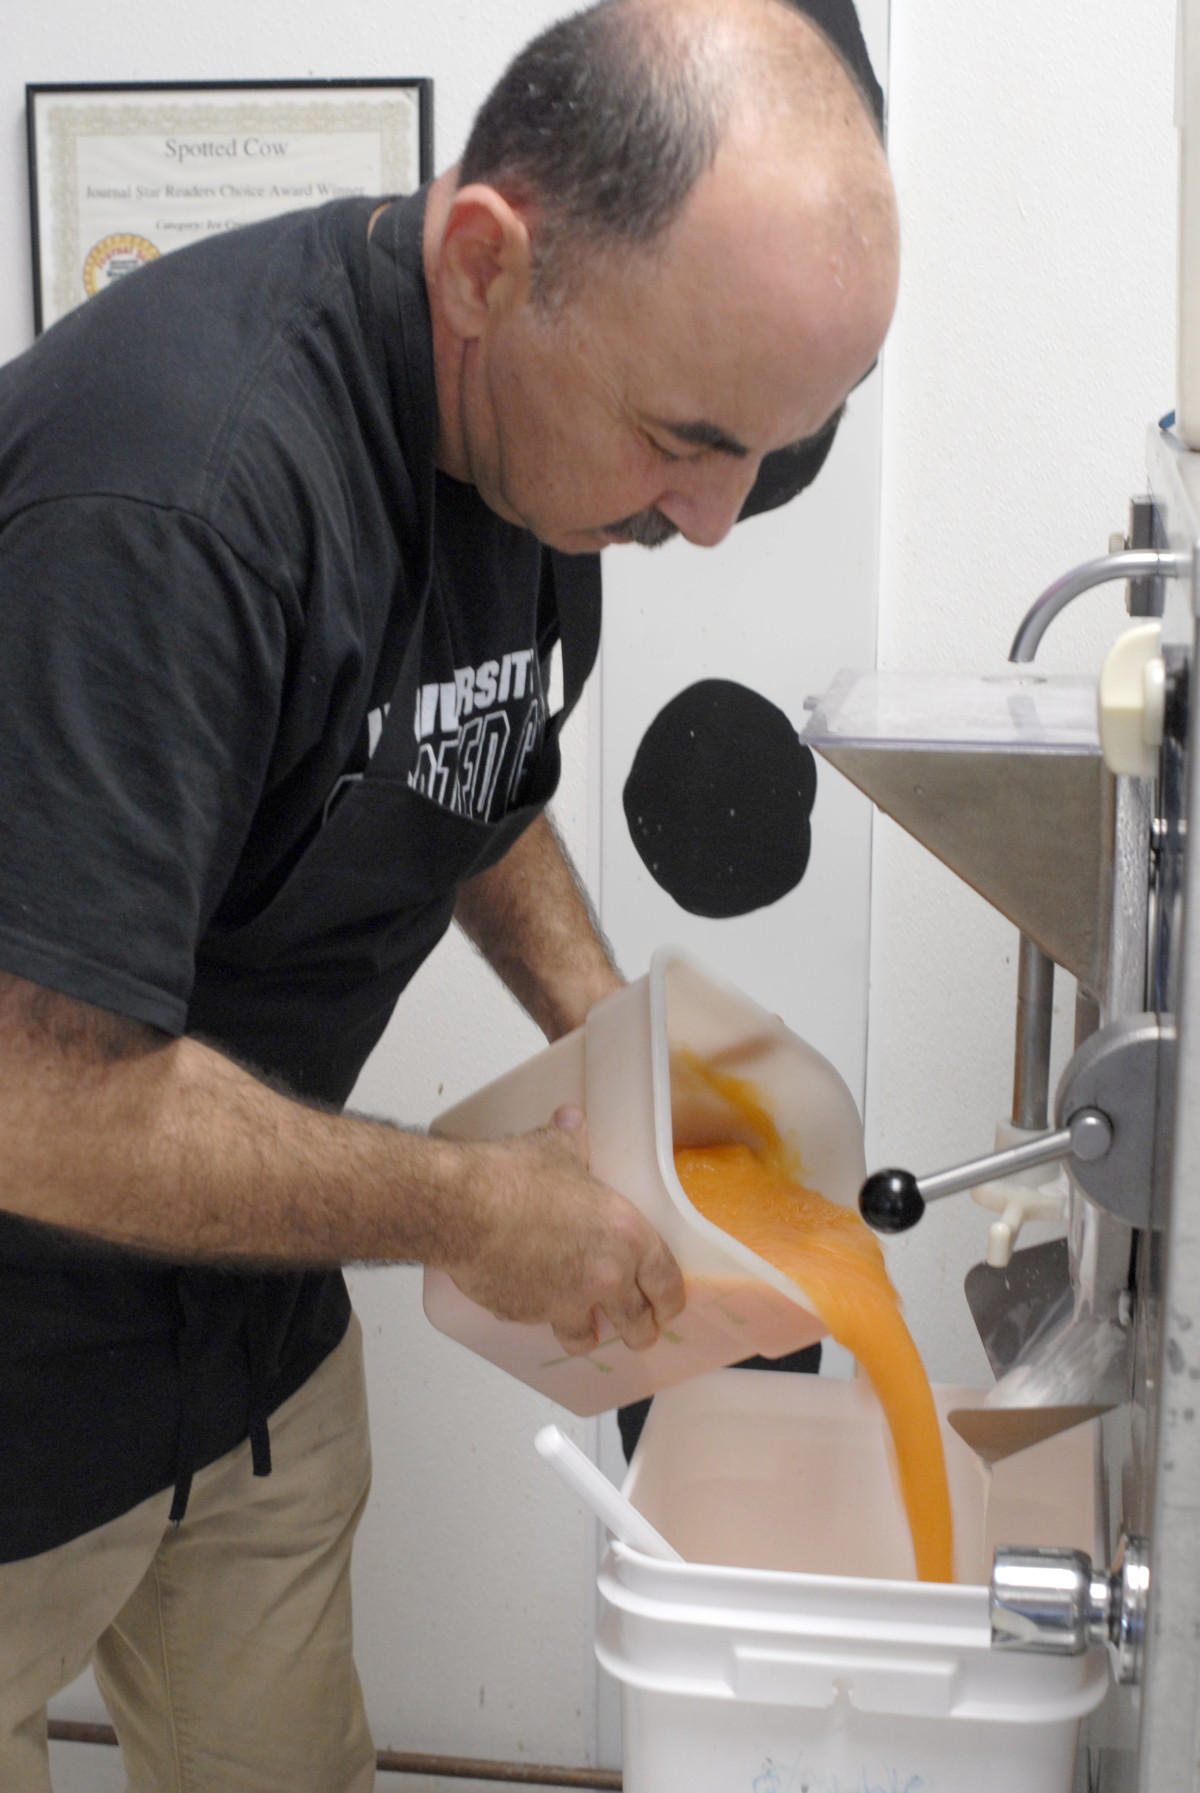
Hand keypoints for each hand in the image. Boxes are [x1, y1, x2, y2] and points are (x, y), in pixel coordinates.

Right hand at [445, 1107, 684, 1355]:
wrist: (464, 1208)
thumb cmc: (514, 1177)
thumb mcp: (555, 1148)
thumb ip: (574, 1139)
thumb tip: (573, 1119)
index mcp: (627, 1236)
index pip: (667, 1282)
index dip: (670, 1299)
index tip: (668, 1307)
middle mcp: (605, 1276)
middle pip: (637, 1323)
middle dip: (640, 1330)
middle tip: (637, 1330)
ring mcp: (566, 1302)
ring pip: (587, 1336)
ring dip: (589, 1333)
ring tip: (586, 1330)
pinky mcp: (527, 1315)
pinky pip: (541, 1324)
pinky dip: (541, 1317)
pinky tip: (533, 1303)